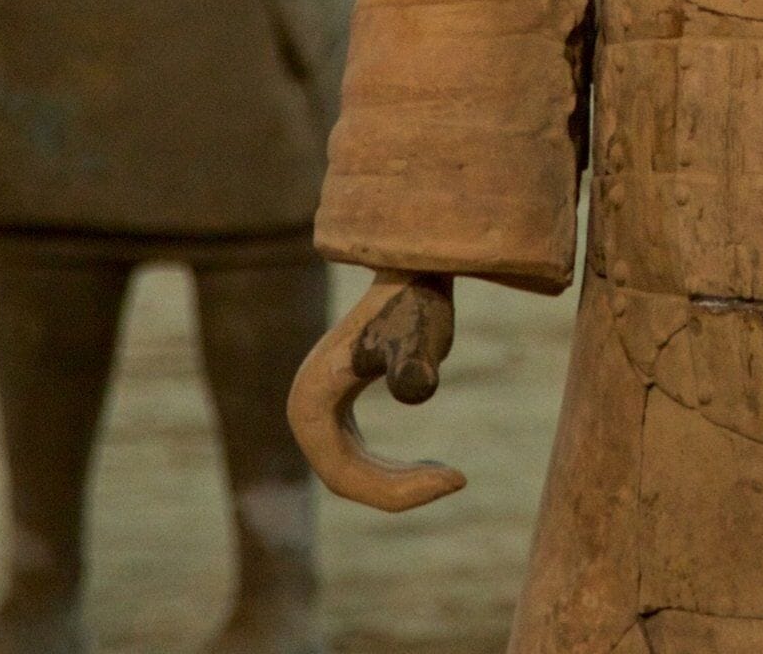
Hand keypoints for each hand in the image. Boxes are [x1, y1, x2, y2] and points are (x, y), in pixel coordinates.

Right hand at [288, 269, 463, 511]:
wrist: (413, 270)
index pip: (344, 476)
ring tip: (451, 475)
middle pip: (346, 480)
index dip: (395, 491)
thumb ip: (414, 360)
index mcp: (309, 402)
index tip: (454, 478)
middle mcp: (305, 411)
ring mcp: (321, 412)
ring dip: (399, 484)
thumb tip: (413, 391)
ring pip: (353, 474)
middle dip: (400, 491)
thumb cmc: (416, 303)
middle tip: (457, 479)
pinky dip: (395, 471)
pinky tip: (433, 465)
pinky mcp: (340, 411)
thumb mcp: (418, 333)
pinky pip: (360, 460)